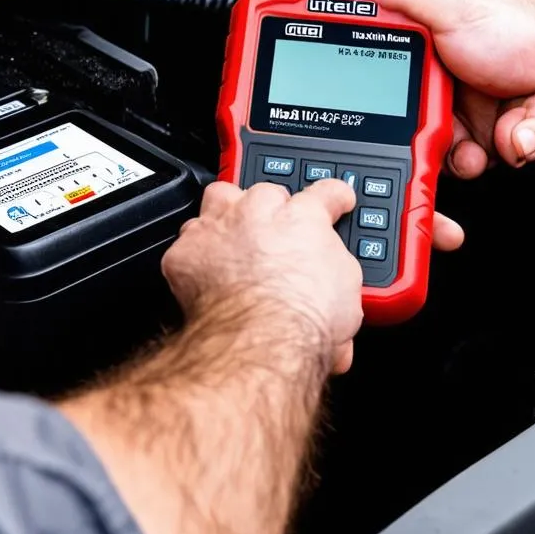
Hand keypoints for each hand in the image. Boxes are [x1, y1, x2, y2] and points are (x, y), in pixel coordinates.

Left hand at [162, 180, 363, 373]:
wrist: (260, 341)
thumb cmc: (303, 319)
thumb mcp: (348, 298)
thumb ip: (336, 279)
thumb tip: (334, 294)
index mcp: (304, 220)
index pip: (324, 194)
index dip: (332, 197)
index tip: (336, 200)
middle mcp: (259, 213)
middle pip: (264, 192)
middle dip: (270, 209)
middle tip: (275, 236)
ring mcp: (220, 228)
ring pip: (219, 200)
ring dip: (226, 220)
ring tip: (234, 243)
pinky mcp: (186, 253)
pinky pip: (186, 242)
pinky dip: (194, 258)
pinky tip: (204, 275)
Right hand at [354, 0, 534, 173]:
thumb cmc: (522, 20)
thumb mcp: (455, 5)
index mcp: (415, 26)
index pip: (366, 54)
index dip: (362, 80)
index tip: (358, 97)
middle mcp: (431, 65)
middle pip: (396, 111)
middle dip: (413, 133)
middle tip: (432, 131)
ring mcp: (455, 98)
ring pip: (430, 144)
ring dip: (451, 155)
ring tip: (469, 148)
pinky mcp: (480, 127)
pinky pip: (466, 157)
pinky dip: (483, 156)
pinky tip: (500, 137)